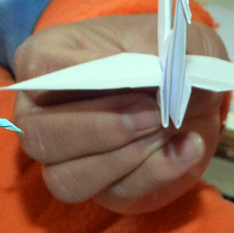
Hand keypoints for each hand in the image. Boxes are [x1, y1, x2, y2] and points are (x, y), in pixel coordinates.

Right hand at [11, 14, 227, 212]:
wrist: (195, 95)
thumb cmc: (168, 58)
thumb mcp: (173, 39)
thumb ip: (160, 52)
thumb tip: (153, 77)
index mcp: (47, 59)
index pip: (39, 70)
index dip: (82, 76)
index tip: (131, 74)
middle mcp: (40, 113)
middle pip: (40, 136)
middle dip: (102, 129)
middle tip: (154, 113)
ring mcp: (65, 157)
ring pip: (65, 178)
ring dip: (124, 158)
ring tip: (166, 129)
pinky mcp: (101, 187)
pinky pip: (114, 192)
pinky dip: (157, 172)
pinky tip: (187, 145)